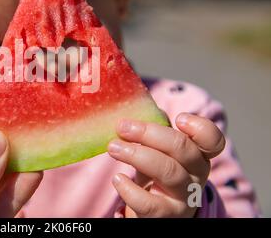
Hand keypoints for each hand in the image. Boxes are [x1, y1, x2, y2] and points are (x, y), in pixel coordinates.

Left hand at [108, 113, 224, 217]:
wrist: (153, 213)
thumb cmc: (155, 173)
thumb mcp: (158, 152)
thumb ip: (153, 132)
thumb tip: (135, 111)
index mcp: (197, 155)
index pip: (213, 141)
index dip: (200, 127)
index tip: (178, 118)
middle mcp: (197, 175)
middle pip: (183, 148)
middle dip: (150, 133)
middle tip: (122, 127)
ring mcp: (184, 198)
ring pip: (168, 172)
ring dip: (137, 155)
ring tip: (113, 148)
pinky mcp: (166, 216)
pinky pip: (150, 203)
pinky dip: (130, 189)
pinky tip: (118, 180)